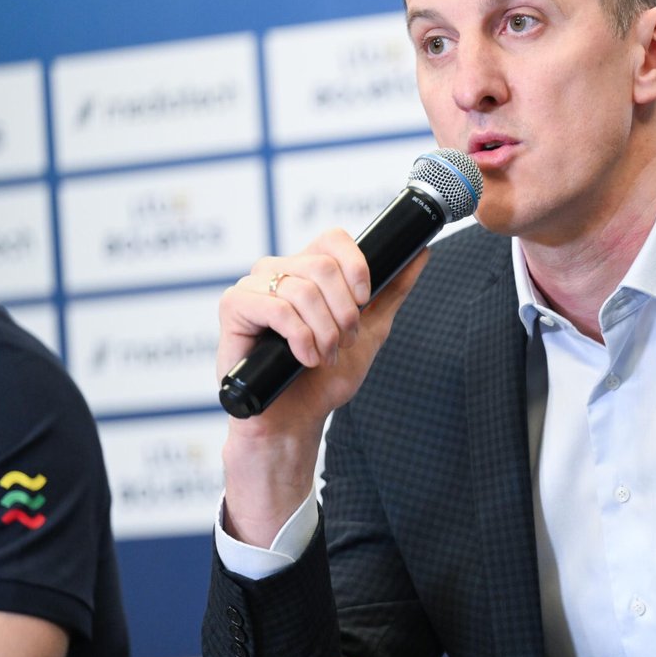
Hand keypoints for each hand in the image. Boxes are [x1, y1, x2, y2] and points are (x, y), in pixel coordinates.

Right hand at [216, 231, 428, 543]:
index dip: (356, 266)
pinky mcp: (234, 307)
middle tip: (344, 341)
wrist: (295, 418)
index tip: (364, 300)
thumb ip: (393, 290)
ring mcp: (254, 287)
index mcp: (308, 269)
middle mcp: (279, 271)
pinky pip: (275, 307)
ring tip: (323, 356)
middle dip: (344, 312)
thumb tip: (421, 253)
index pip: (333, 238)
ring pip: (302, 290)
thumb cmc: (326, 376)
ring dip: (324, 332)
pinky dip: (299, 337)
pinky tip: (302, 358)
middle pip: (322, 266)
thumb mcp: (371, 329)